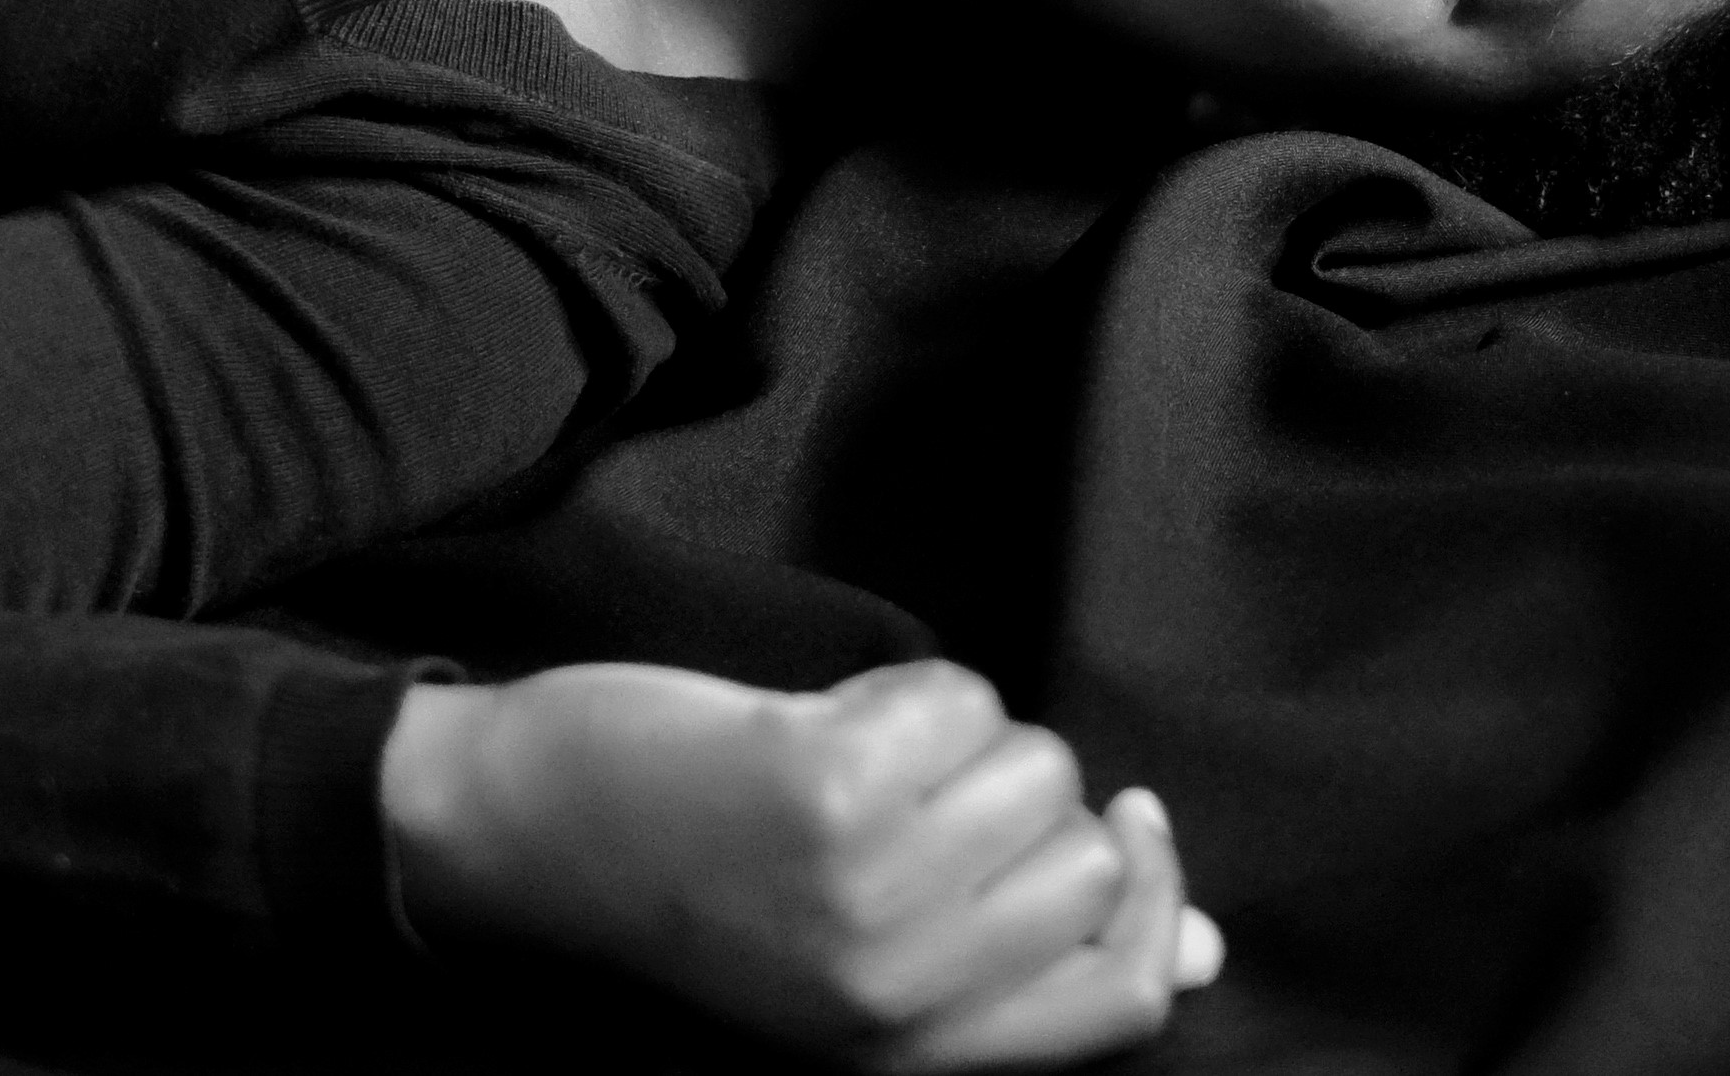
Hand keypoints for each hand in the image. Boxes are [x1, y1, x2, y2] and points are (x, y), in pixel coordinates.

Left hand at [379, 659, 1222, 1068]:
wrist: (519, 843)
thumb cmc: (706, 901)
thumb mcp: (869, 973)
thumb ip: (1034, 966)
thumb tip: (1210, 946)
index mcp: (914, 1057)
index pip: (1121, 1002)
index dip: (1159, 906)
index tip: (1131, 826)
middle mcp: (898, 994)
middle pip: (1091, 865)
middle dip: (1035, 802)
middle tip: (928, 798)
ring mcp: (864, 892)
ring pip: (1035, 766)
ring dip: (964, 738)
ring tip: (859, 760)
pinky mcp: (824, 784)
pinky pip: (958, 698)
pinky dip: (905, 690)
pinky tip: (821, 721)